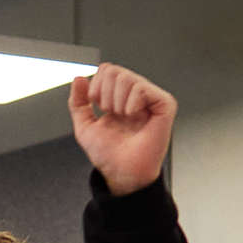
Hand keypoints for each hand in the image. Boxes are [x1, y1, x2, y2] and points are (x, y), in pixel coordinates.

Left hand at [68, 63, 177, 196]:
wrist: (121, 172)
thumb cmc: (109, 155)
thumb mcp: (84, 126)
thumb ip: (77, 102)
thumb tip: (78, 79)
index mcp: (120, 96)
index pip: (106, 70)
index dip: (96, 88)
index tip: (100, 109)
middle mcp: (136, 94)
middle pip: (113, 70)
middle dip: (104, 96)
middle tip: (113, 115)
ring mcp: (151, 97)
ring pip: (126, 78)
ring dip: (116, 103)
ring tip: (124, 118)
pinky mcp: (164, 104)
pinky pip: (141, 88)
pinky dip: (131, 105)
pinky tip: (134, 116)